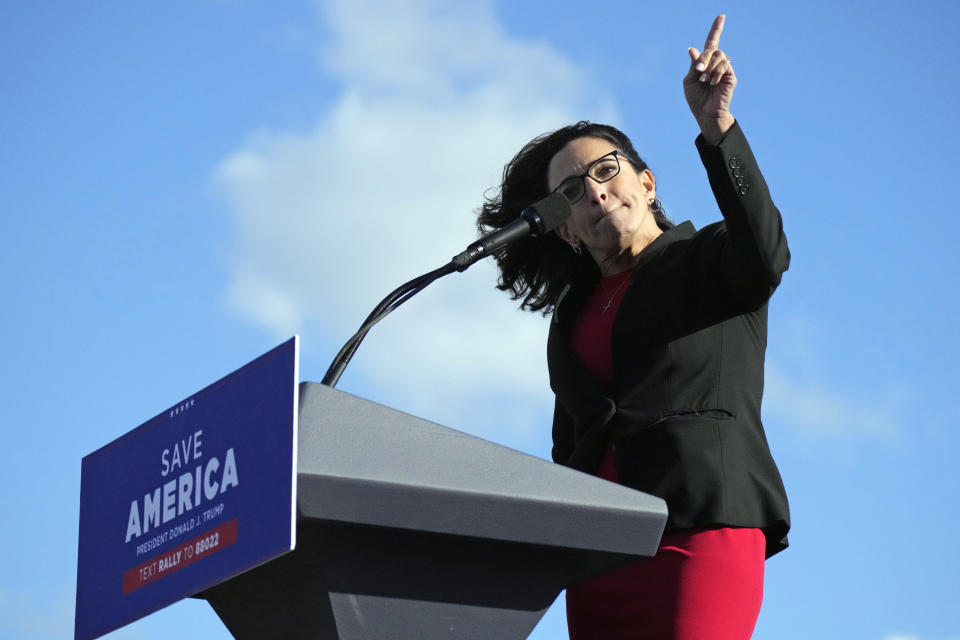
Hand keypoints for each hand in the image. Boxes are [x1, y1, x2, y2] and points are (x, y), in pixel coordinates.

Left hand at [683, 15, 735, 143]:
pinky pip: (725, 65)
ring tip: (705, 80)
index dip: (716, 29)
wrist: (705, 113)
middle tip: (698, 70)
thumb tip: (693, 49)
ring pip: (719, 55)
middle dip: (704, 58)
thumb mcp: (689, 80)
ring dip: (709, 67)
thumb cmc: (696, 98)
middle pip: (713, 48)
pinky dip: (716, 72)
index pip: (712, 43)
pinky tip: (713, 82)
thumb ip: (693, 65)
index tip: (721, 16)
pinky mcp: (731, 76)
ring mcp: (724, 69)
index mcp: (705, 62)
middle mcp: (716, 63)